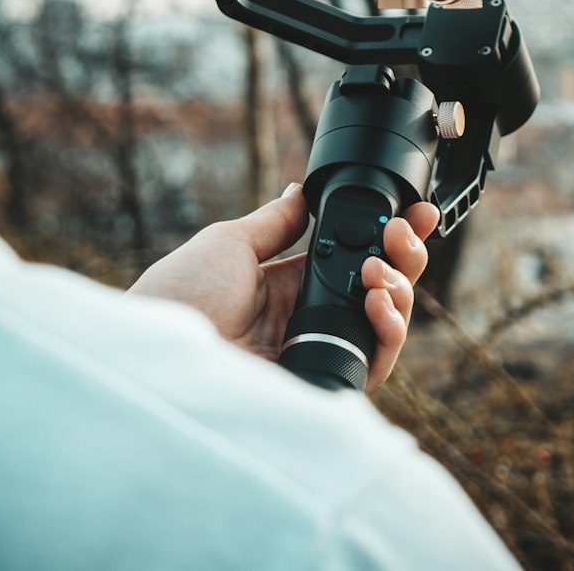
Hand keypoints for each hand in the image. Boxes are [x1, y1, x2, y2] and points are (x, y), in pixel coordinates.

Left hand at [128, 185, 438, 390]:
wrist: (158, 354)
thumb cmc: (181, 297)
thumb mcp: (230, 243)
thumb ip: (276, 221)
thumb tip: (300, 188)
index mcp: (289, 285)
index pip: (356, 257)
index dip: (391, 235)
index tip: (416, 211)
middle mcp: (310, 319)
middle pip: (382, 288)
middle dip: (405, 256)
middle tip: (404, 231)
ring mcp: (320, 352)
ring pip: (387, 323)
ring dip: (398, 287)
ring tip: (379, 268)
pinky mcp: (325, 384)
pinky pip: (375, 362)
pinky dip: (389, 329)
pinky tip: (377, 300)